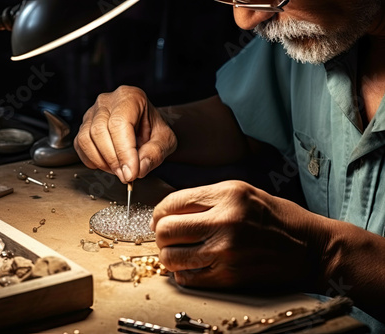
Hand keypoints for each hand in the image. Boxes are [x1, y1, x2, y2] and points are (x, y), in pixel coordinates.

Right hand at [74, 86, 176, 182]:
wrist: (147, 127)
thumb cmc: (155, 130)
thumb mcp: (166, 140)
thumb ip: (155, 153)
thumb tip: (139, 168)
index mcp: (130, 97)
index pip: (119, 124)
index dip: (124, 152)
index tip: (131, 173)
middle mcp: (107, 101)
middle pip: (99, 131)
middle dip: (113, 160)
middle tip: (127, 175)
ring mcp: (92, 112)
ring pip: (85, 139)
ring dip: (102, 162)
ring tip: (120, 169)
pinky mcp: (84, 126)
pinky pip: (80, 146)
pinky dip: (92, 160)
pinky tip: (109, 165)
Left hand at [151, 181, 330, 290]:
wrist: (312, 249)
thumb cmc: (277, 218)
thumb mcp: (242, 192)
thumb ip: (205, 198)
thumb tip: (169, 210)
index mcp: (227, 195)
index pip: (171, 204)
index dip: (160, 213)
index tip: (163, 219)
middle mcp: (225, 222)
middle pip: (165, 231)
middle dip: (161, 235)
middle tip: (170, 237)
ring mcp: (226, 252)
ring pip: (170, 258)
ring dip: (170, 256)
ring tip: (181, 252)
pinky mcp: (229, 278)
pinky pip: (187, 278)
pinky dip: (183, 273)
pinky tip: (194, 266)